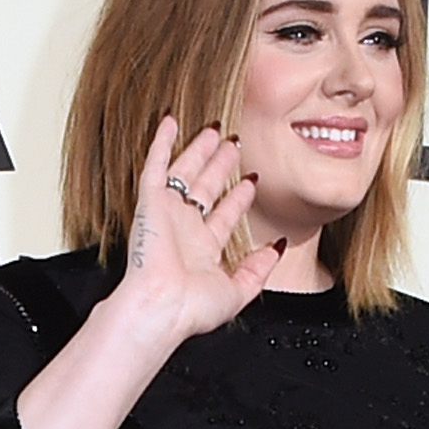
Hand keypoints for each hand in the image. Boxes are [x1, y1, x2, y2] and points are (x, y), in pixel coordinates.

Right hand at [116, 117, 282, 345]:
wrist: (162, 306)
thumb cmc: (193, 308)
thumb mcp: (239, 292)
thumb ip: (259, 270)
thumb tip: (279, 247)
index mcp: (204, 251)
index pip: (225, 215)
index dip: (239, 197)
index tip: (252, 179)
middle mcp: (185, 230)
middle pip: (207, 188)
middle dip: (221, 165)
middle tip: (234, 143)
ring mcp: (166, 214)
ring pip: (186, 172)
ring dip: (199, 150)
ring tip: (214, 129)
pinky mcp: (149, 203)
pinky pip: (154, 165)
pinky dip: (162, 142)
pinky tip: (170, 121)